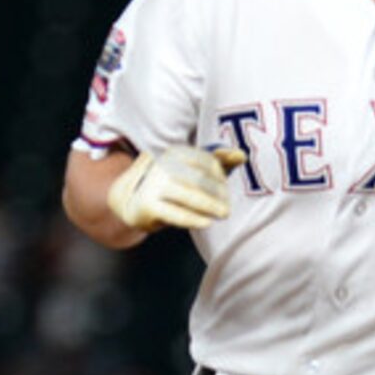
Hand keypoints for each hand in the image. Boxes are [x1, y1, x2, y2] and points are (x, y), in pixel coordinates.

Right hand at [106, 146, 244, 232]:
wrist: (131, 202)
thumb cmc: (172, 185)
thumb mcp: (194, 170)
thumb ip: (220, 161)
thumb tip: (243, 155)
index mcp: (176, 152)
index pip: (207, 161)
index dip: (221, 177)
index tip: (225, 191)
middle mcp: (163, 164)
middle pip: (199, 179)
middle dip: (217, 194)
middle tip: (226, 209)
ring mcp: (154, 184)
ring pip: (189, 196)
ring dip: (210, 206)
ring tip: (223, 214)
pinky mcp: (148, 205)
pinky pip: (175, 213)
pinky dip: (193, 219)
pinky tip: (206, 223)